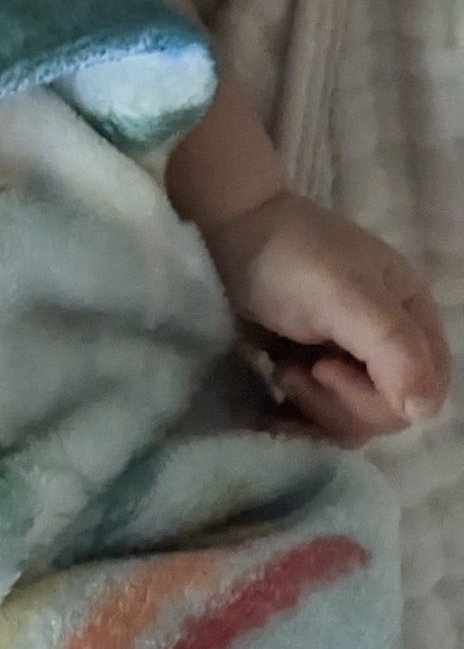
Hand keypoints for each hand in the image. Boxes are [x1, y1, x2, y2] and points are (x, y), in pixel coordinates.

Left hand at [199, 189, 450, 444]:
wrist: (224, 227)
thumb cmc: (289, 257)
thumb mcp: (348, 297)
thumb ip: (395, 351)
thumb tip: (420, 412)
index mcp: (413, 319)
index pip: (425, 392)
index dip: (378, 399)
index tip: (324, 367)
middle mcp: (389, 343)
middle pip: (387, 413)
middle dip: (337, 401)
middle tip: (293, 369)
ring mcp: (347, 357)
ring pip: (352, 420)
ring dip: (314, 407)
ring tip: (280, 371)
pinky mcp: (307, 367)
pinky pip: (317, 415)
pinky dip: (296, 420)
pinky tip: (269, 412)